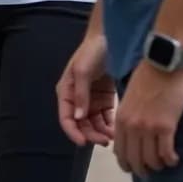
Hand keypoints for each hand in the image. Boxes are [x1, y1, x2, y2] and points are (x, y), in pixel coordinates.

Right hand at [56, 32, 115, 147]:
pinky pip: (105, 118)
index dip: (72, 132)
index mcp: (66, 91)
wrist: (110, 39)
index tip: (84, 142)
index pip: (65, 117)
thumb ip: (80, 94)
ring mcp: (91, 100)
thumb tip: (78, 117)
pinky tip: (116, 130)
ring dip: (100, 133)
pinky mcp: (105, 99)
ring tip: (112, 138)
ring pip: (93, 124)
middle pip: (80, 124)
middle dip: (90, 134)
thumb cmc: (92, 52)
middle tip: (105, 141)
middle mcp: (77, 98)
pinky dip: (109, 126)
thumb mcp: (83, 70)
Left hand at [113, 61, 182, 175]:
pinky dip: (171, 160)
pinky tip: (174, 159)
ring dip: (158, 165)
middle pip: (134, 160)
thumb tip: (131, 133)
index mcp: (121, 117)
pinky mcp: (165, 126)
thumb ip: (128, 115)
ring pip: (151, 160)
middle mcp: (132, 125)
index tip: (134, 166)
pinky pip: (167, 154)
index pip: (120, 150)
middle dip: (142, 170)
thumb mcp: (129, 96)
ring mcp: (148, 127)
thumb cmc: (147, 76)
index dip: (127, 163)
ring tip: (164, 163)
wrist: (162, 63)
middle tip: (150, 171)